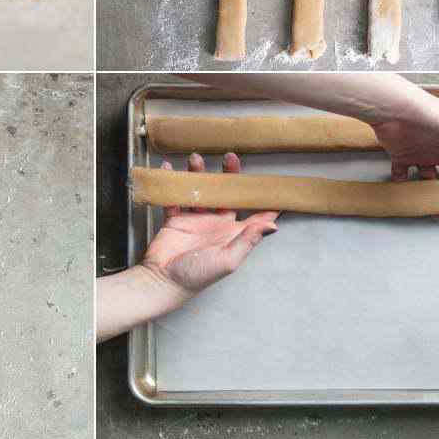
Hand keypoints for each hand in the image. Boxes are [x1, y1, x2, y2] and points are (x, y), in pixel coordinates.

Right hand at [141, 154, 277, 295]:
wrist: (163, 280)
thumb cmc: (198, 276)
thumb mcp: (228, 260)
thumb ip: (248, 240)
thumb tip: (272, 226)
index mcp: (233, 234)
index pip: (256, 215)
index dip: (267, 202)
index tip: (275, 185)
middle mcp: (217, 224)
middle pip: (227, 195)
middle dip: (230, 176)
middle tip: (230, 158)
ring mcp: (196, 220)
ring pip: (201, 191)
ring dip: (199, 175)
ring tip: (195, 160)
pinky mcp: (176, 219)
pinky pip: (175, 197)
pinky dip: (172, 184)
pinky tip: (169, 171)